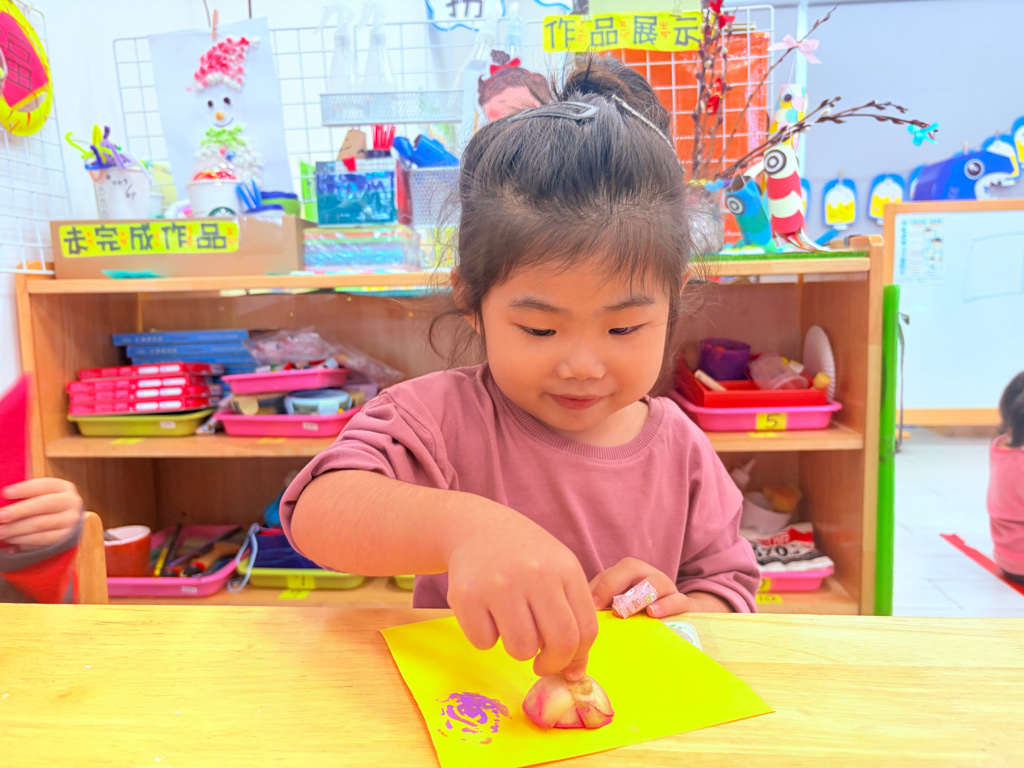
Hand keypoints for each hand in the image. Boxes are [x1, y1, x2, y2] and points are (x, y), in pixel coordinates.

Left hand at [0, 478, 82, 550]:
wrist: (65, 522)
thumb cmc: (44, 505)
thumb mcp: (40, 495)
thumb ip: (24, 496)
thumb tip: (3, 499)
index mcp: (63, 487)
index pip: (44, 485)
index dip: (25, 489)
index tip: (5, 493)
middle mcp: (70, 503)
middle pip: (44, 505)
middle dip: (19, 511)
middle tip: (0, 516)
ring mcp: (69, 522)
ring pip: (40, 525)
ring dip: (16, 529)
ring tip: (0, 531)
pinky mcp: (64, 539)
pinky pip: (41, 541)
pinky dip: (23, 542)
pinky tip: (9, 541)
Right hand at [445, 508, 597, 680]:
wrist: (476, 526)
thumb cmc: (523, 556)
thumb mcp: (557, 570)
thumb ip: (573, 615)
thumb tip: (575, 673)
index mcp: (564, 568)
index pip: (585, 630)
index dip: (577, 657)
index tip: (565, 665)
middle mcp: (535, 573)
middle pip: (559, 643)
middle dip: (551, 664)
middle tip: (540, 662)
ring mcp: (499, 584)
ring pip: (520, 649)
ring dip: (517, 648)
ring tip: (510, 624)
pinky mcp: (466, 596)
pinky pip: (484, 642)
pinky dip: (485, 636)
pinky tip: (485, 612)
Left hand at [590, 557, 691, 617]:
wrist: (672, 620)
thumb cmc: (637, 613)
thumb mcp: (617, 607)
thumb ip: (601, 607)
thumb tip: (583, 615)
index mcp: (627, 573)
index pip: (610, 571)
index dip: (600, 587)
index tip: (592, 607)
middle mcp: (646, 574)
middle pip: (630, 566)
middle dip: (614, 585)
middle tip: (607, 608)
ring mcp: (666, 587)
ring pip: (656, 581)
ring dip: (639, 595)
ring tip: (626, 612)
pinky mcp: (682, 603)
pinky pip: (678, 600)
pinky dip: (666, 606)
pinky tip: (653, 614)